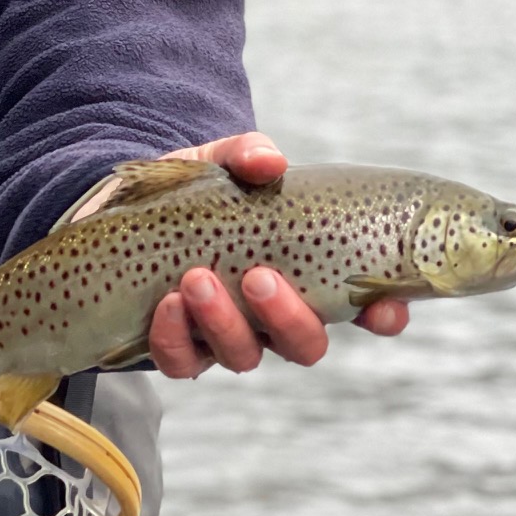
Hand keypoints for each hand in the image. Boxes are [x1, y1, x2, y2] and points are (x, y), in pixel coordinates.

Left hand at [133, 132, 410, 379]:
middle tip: (259, 277)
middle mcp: (274, 314)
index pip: (366, 306)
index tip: (381, 308)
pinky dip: (176, 337)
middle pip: (305, 344)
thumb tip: (270, 161)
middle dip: (287, 318)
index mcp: (308, 271)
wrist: (131, 205)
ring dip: (225, 323)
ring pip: (245, 357)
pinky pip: (184, 362)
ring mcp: (228, 335)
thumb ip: (249, 153)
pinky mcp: (180, 346)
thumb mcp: (224, 161)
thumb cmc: (199, 188)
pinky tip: (166, 303)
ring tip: (196, 280)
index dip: (384, 315)